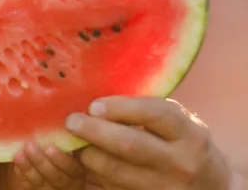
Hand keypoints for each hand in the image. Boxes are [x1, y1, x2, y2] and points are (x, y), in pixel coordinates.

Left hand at [13, 142, 85, 188]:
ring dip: (28, 168)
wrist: (49, 165)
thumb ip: (65, 139)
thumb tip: (63, 117)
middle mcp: (67, 183)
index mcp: (77, 171)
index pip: (72, 168)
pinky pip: (28, 186)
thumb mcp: (67, 147)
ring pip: (40, 182)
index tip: (50, 147)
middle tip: (29, 145)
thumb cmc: (59, 149)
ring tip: (18, 154)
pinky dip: (22, 175)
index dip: (61, 159)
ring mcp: (51, 189)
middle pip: (55, 176)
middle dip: (41, 162)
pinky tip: (16, 165)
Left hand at [64, 96, 231, 189]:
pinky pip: (113, 187)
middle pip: (130, 145)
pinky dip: (95, 173)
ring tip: (74, 140)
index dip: (121, 108)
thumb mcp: (176, 122)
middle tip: (72, 121)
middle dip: (95, 131)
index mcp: (189, 134)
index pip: (154, 114)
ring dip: (89, 154)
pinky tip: (85, 160)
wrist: (209, 186)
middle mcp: (180, 162)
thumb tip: (97, 99)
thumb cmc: (182, 142)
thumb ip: (145, 109)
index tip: (94, 105)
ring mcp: (165, 187)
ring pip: (116, 171)